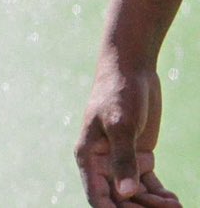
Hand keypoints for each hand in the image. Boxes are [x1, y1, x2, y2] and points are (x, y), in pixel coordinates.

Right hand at [79, 56, 182, 206]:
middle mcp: (102, 163)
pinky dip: (160, 195)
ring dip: (154, 205)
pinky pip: (148, 184)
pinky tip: (175, 200)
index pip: (98, 196)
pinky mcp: (139, 156)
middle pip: (119, 199)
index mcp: (89, 157)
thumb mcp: (121, 126)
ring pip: (136, 194)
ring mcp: (122, 161)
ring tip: (177, 206)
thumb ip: (124, 160)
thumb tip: (127, 193)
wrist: (131, 70)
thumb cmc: (118, 94)